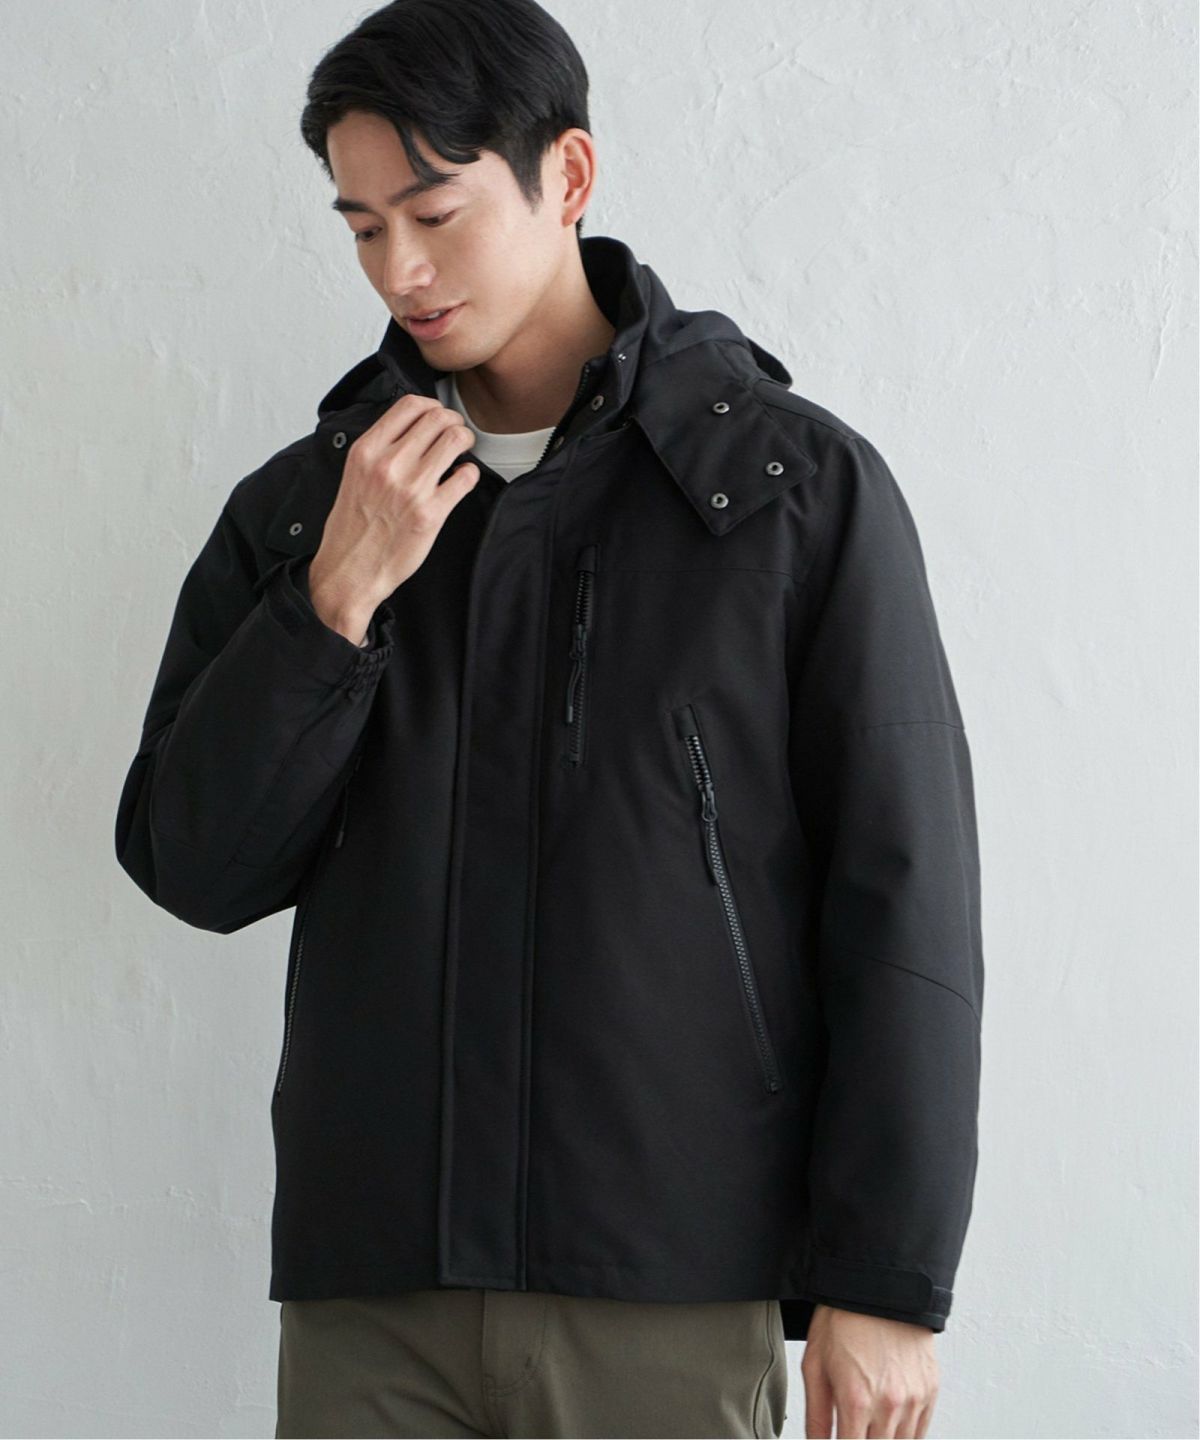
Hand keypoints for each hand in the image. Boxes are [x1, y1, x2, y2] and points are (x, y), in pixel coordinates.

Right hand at [308, 393, 480, 615]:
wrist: (349, 571)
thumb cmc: (351, 527)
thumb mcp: (354, 474)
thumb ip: (380, 448)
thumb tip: (412, 426)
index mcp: (366, 451)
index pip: (410, 405)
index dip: (432, 405)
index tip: (438, 415)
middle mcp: (388, 465)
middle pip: (438, 418)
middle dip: (453, 422)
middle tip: (454, 433)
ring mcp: (412, 489)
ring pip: (456, 440)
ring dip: (465, 441)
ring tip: (461, 452)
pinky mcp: (431, 513)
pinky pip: (465, 476)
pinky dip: (469, 473)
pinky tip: (461, 478)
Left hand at [801, 1304, 938, 1437]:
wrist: (878, 1286)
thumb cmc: (842, 1320)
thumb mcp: (814, 1365)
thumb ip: (816, 1415)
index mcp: (856, 1400)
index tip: (841, 1438)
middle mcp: (889, 1405)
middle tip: (854, 1426)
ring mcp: (914, 1399)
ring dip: (885, 1438)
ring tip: (870, 1423)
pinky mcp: (930, 1389)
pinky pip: (921, 1430)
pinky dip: (906, 1433)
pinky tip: (891, 1421)